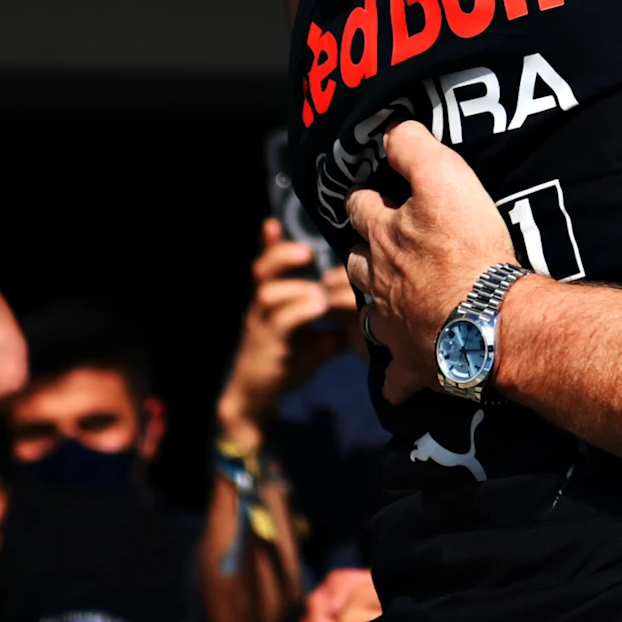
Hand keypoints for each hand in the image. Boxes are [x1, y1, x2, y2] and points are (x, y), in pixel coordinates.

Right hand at [219, 221, 355, 445]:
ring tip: (320, 294)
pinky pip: (280, 322)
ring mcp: (260, 327)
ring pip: (268, 295)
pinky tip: (319, 309)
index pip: (266, 265)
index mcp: (270, 301)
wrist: (258, 399)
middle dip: (281, 254)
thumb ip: (333, 322)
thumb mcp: (312, 337)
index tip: (272, 222)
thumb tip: (363, 311)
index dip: (268, 244)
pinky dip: (301, 312)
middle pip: (260, 270)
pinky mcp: (266, 347)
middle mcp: (261, 309)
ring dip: (297, 288)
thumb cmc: (287, 363)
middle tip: (307, 252)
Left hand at [344, 124, 515, 404]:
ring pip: (369, 313)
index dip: (369, 198)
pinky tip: (404, 375)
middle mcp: (377, 281)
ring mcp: (391, 326)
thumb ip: (414, 147)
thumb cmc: (469, 249)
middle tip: (389, 247)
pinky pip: (396, 377)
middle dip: (366, 251)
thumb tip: (390, 129)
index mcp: (381, 237)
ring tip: (394, 298)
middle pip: (355, 262)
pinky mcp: (412, 364)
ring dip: (376, 303)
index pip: (358, 206)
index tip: (381, 196)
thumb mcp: (445, 178)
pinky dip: (397, 376)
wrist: (490, 320)